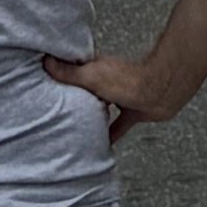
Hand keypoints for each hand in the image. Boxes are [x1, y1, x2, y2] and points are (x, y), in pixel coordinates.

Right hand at [43, 46, 179, 140]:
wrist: (160, 92)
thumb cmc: (128, 80)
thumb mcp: (92, 76)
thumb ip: (70, 73)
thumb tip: (47, 62)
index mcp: (96, 68)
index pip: (75, 68)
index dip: (62, 72)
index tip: (48, 79)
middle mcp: (107, 81)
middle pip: (87, 89)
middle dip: (75, 97)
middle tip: (58, 107)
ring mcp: (120, 97)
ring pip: (101, 107)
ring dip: (91, 115)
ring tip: (75, 126)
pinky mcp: (132, 112)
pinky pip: (117, 126)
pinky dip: (110, 135)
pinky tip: (103, 145)